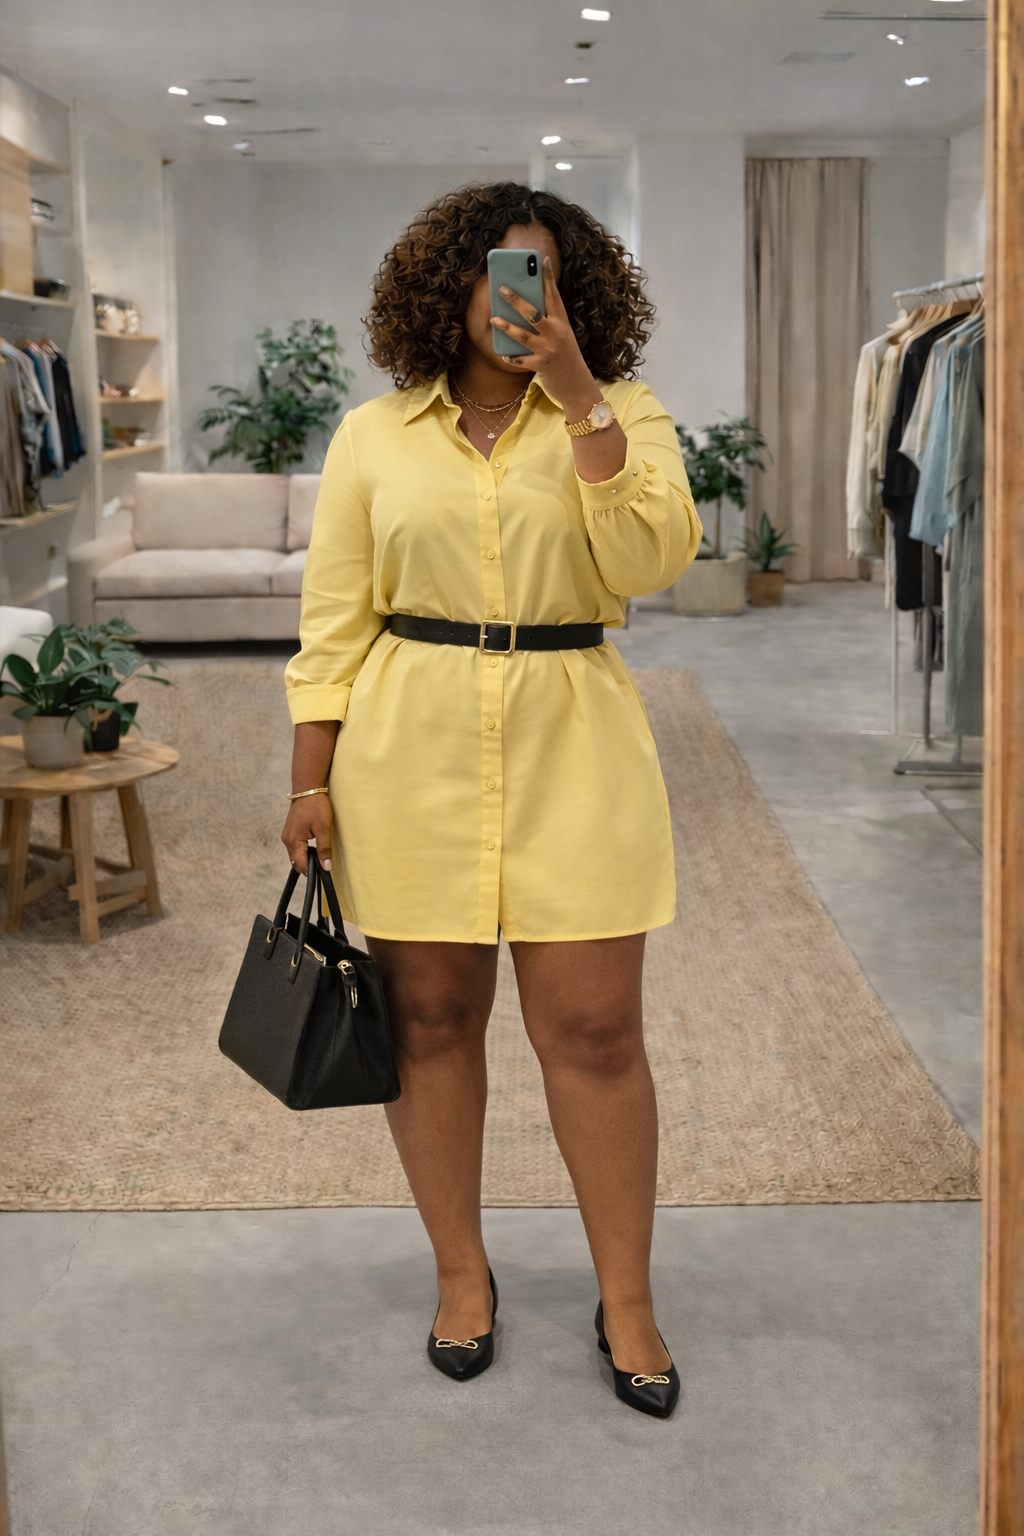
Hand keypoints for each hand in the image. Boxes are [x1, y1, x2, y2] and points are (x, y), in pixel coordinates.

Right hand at [281, 793, 333, 875]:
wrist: (308, 789)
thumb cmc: (315, 806)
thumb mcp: (323, 828)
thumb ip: (324, 849)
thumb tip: (326, 866)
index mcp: (293, 841)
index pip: (300, 864)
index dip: (311, 871)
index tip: (323, 872)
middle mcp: (287, 839)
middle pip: (296, 861)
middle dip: (308, 865)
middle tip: (323, 864)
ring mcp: (287, 835)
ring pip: (295, 854)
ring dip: (306, 857)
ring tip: (320, 855)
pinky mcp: (290, 830)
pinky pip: (295, 846)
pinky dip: (303, 850)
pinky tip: (313, 847)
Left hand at [490, 256, 600, 417]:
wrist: (577, 385)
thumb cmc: (566, 357)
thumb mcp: (562, 336)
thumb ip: (548, 322)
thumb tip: (524, 309)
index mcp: (562, 322)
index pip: (554, 296)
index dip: (548, 278)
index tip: (543, 261)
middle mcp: (556, 333)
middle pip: (533, 313)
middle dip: (516, 300)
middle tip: (502, 289)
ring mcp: (548, 350)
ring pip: (523, 335)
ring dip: (506, 326)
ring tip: (493, 318)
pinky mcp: (541, 366)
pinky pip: (521, 360)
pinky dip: (511, 357)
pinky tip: (503, 353)